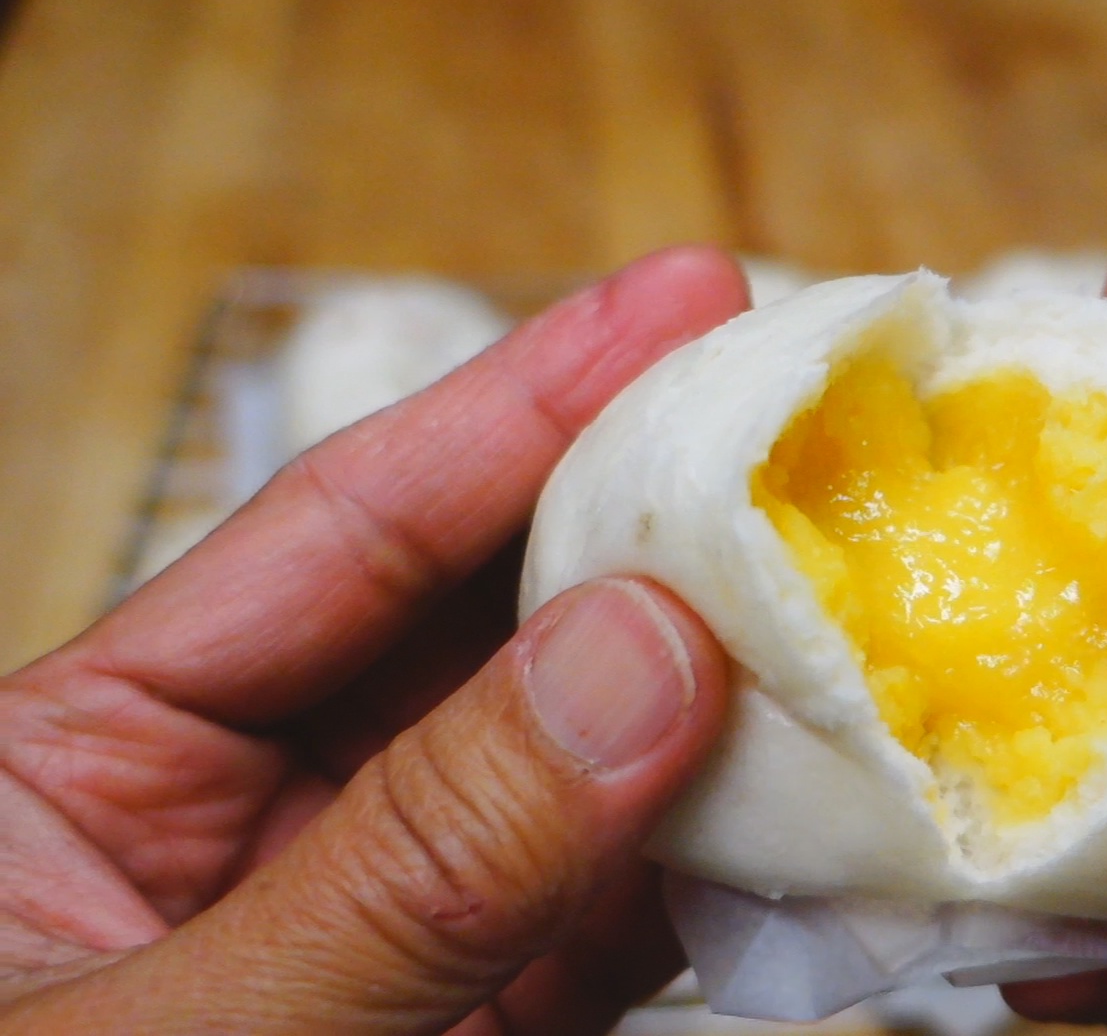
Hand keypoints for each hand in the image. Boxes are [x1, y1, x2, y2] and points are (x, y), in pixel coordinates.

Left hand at [0, 248, 748, 1033]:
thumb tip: (639, 657)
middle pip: (486, 623)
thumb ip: (405, 860)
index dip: (518, 407)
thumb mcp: (177, 1024)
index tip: (679, 301)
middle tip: (801, 427)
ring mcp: (395, 923)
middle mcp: (261, 817)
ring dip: (721, 693)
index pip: (338, 533)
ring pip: (585, 763)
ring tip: (854, 595)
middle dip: (648, 530)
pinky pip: (628, 913)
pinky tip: (823, 798)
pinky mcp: (493, 1018)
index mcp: (95, 762)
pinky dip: (734, 863)